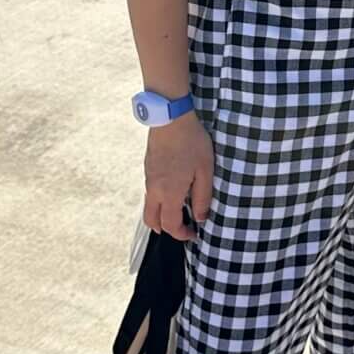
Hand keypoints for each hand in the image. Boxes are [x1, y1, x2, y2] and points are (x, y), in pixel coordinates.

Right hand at [144, 113, 213, 241]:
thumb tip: (200, 217)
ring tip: (180, 209)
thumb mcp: (205, 171)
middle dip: (165, 229)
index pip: (170, 225)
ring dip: (161, 214)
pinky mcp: (148, 168)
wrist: (170, 118)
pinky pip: (150, 192)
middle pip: (151, 220)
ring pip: (149, 206)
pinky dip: (159, 200)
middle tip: (182, 227)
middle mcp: (154, 190)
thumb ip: (202, 197)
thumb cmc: (192, 143)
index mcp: (169, 193)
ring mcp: (149, 178)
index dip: (181, 235)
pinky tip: (174, 190)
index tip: (194, 234)